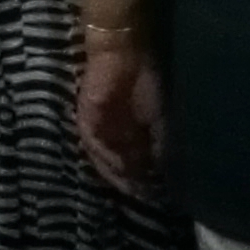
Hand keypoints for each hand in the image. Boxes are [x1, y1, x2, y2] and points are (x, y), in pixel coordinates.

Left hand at [77, 39, 165, 199]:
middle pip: (117, 160)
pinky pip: (91, 140)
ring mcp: (99, 123)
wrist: (125, 53)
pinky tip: (115, 167)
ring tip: (129, 187)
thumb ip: (160, 141)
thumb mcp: (162, 116)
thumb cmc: (147, 80)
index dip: (143, 176)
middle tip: (140, 196)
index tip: (153, 194)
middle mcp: (113, 128)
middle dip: (128, 179)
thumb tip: (163, 168)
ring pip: (103, 154)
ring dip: (115, 171)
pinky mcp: (86, 115)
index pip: (135, 158)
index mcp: (131, 127)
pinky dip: (103, 155)